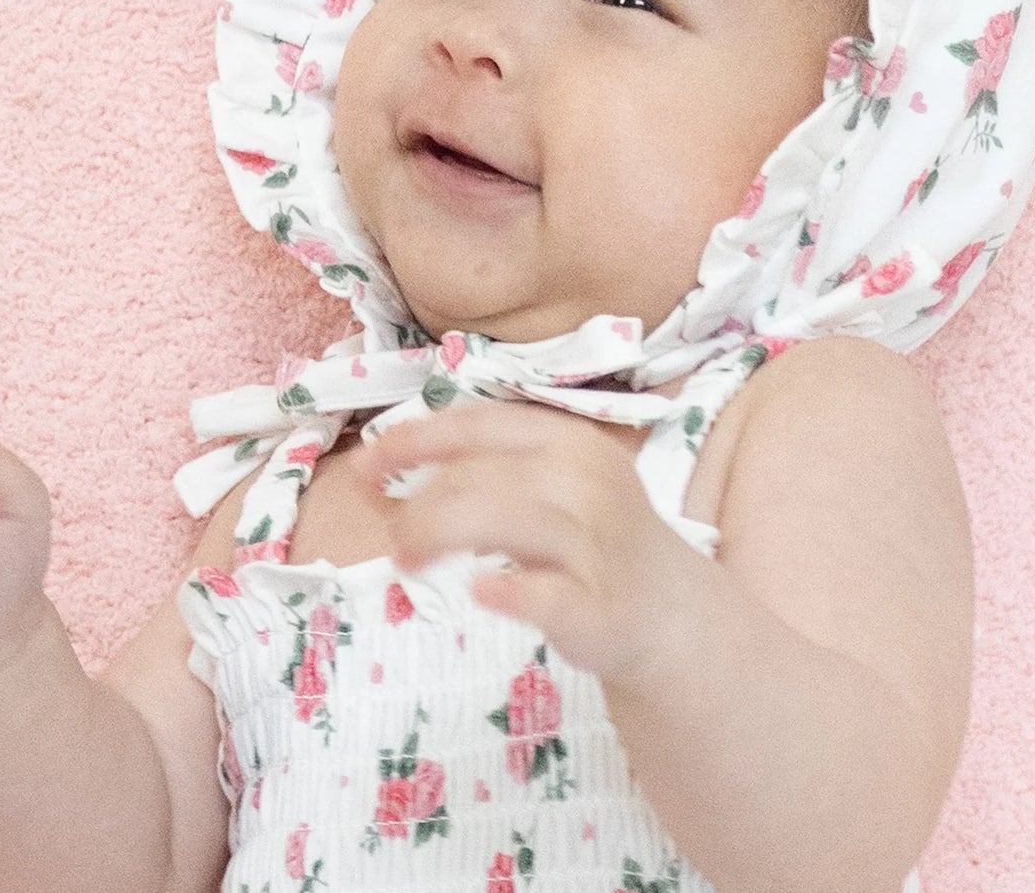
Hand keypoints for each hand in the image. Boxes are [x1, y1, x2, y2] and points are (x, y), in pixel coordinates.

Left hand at [357, 400, 704, 683]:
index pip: (480, 425)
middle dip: (420, 503)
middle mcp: (584, 480)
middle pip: (483, 475)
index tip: (365, 464)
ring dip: (441, 536)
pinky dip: (511, 589)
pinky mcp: (598, 606)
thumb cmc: (591, 536)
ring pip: (508, 520)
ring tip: (407, 562)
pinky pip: (549, 593)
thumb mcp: (552, 482)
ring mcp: (595, 542)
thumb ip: (482, 469)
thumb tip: (381, 465)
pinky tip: (479, 590)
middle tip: (393, 538)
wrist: (669, 609)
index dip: (415, 439)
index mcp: (567, 440)